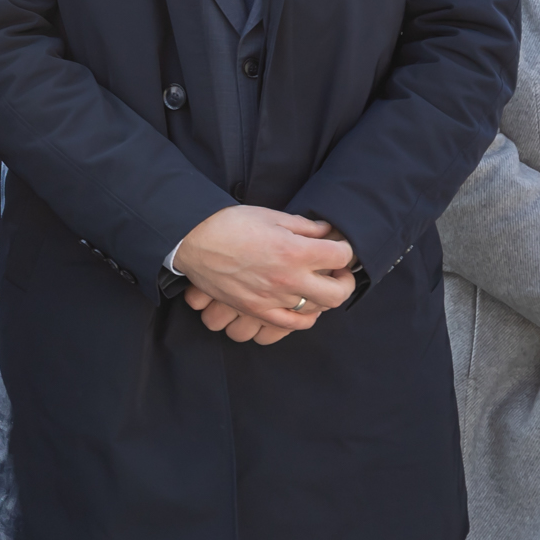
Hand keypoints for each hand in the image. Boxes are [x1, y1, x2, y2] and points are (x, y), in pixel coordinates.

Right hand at [172, 207, 353, 333]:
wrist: (192, 241)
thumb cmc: (228, 223)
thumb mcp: (269, 215)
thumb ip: (303, 226)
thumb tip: (326, 232)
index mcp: (294, 251)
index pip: (341, 255)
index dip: (345, 248)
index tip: (339, 245)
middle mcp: (289, 278)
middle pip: (339, 292)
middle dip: (346, 280)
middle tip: (340, 270)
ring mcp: (274, 298)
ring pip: (318, 308)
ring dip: (324, 295)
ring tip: (318, 282)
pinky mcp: (258, 310)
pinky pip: (293, 324)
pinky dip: (306, 317)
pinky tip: (304, 304)